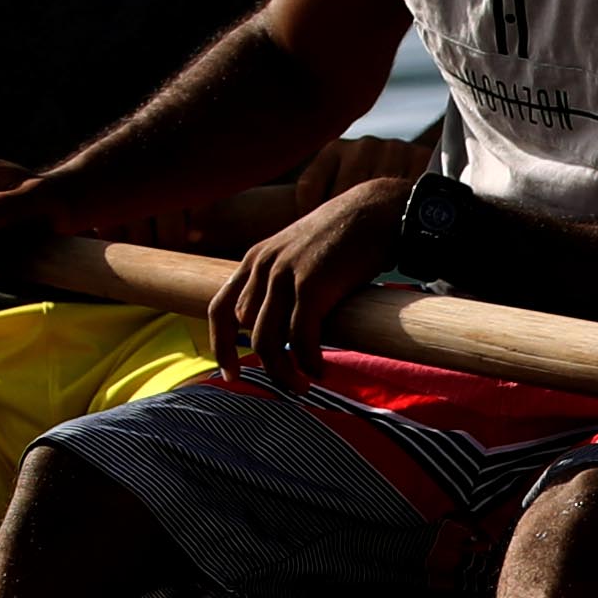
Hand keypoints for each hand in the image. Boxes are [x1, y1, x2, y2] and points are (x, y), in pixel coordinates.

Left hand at [209, 173, 416, 386]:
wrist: (377, 211)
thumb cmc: (348, 237)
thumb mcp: (302, 254)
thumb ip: (285, 282)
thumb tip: (286, 322)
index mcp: (256, 259)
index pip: (220, 310)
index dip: (220, 346)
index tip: (230, 373)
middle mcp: (263, 266)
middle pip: (247, 330)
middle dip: (265, 362)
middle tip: (290, 384)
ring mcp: (285, 275)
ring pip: (269, 339)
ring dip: (284, 370)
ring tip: (303, 386)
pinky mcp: (312, 285)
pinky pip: (301, 336)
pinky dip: (308, 360)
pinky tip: (320, 371)